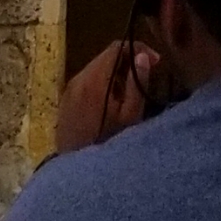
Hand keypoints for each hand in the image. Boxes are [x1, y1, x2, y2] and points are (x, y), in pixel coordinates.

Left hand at [53, 37, 163, 153]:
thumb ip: (137, 84)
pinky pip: (86, 81)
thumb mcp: (130, 117)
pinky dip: (101, 82)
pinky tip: (110, 101)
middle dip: (127, 61)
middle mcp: (78, 79)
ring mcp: (68, 90)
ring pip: (95, 68)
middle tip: (145, 75)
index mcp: (94, 80)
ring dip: (114, 72)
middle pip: (105, 57)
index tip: (156, 61)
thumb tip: (143, 56)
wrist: (77, 172)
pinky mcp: (65, 101)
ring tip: (129, 91)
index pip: (116, 47)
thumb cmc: (108, 143)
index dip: (138, 48)